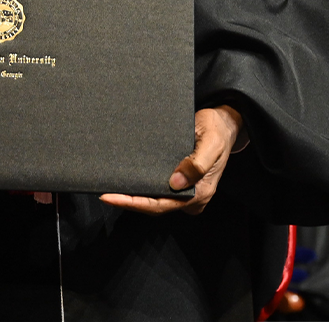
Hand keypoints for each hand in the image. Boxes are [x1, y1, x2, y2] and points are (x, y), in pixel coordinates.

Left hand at [99, 105, 242, 215]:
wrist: (224, 123)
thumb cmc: (216, 130)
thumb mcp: (210, 144)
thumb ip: (197, 164)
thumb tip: (175, 183)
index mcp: (199, 193)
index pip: (162, 204)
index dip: (136, 203)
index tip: (112, 197)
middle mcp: (191, 196)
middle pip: (155, 205)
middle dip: (129, 202)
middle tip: (104, 193)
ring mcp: (186, 190)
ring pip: (156, 198)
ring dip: (133, 196)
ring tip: (109, 188)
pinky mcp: (181, 180)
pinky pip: (158, 188)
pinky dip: (141, 186)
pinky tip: (126, 180)